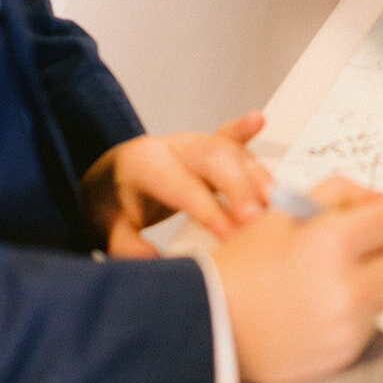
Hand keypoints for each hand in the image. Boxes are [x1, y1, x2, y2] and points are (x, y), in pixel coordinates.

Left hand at [82, 110, 269, 256]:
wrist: (107, 178)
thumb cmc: (111, 203)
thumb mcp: (108, 229)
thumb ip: (127, 247)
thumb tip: (156, 262)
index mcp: (145, 165)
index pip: (183, 186)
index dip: (210, 211)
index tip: (231, 236)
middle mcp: (171, 148)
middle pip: (212, 158)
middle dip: (239, 187)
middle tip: (256, 219)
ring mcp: (190, 143)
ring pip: (229, 150)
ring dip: (255, 174)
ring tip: (275, 200)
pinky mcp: (205, 145)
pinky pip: (228, 135)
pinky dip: (245, 130)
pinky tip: (259, 120)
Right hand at [213, 174, 382, 382]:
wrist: (210, 327)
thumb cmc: (243, 267)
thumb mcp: (283, 213)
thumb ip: (337, 194)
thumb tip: (377, 200)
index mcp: (335, 242)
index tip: (376, 219)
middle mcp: (350, 287)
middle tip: (371, 249)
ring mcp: (350, 325)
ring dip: (373, 282)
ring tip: (331, 280)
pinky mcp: (346, 353)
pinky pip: (369, 323)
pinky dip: (354, 312)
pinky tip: (319, 306)